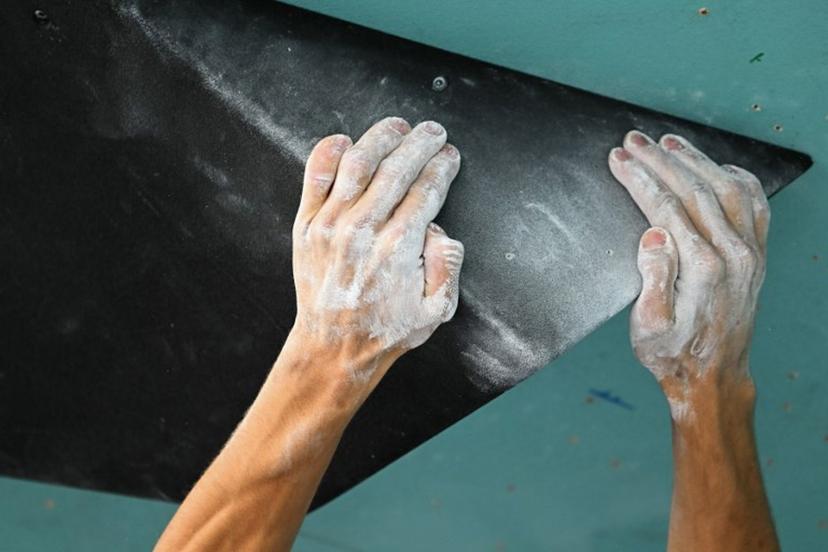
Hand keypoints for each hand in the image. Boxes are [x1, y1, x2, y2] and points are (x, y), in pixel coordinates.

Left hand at [291, 117, 463, 380]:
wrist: (332, 347)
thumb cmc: (384, 329)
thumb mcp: (435, 311)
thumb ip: (447, 267)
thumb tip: (439, 230)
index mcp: (397, 249)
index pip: (425, 190)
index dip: (441, 167)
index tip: (448, 155)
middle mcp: (362, 231)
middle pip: (396, 170)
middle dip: (420, 144)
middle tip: (433, 132)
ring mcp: (330, 225)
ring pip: (358, 163)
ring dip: (381, 138)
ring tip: (398, 126)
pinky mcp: (306, 225)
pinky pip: (316, 177)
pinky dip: (329, 152)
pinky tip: (345, 140)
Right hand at [609, 131, 768, 419]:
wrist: (712, 377)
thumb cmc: (672, 354)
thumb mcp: (648, 326)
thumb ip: (652, 279)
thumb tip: (654, 234)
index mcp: (704, 268)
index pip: (667, 206)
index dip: (640, 178)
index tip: (618, 158)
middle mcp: (734, 254)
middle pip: (696, 189)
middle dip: (661, 160)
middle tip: (634, 140)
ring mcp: (751, 253)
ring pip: (728, 188)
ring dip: (697, 160)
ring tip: (668, 141)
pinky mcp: (757, 256)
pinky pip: (756, 204)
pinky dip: (739, 178)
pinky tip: (720, 167)